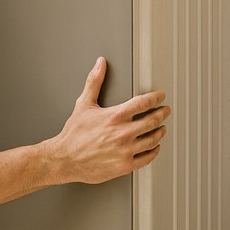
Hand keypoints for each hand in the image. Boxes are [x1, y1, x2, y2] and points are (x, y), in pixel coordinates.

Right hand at [47, 57, 169, 183]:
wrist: (65, 159)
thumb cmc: (73, 134)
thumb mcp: (83, 104)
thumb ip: (94, 82)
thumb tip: (100, 64)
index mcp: (115, 116)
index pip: (143, 103)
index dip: (156, 98)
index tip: (160, 96)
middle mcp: (123, 133)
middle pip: (153, 121)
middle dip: (162, 114)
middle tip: (165, 111)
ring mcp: (125, 150)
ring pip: (152, 140)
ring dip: (160, 132)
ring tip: (162, 128)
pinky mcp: (124, 165)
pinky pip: (147, 158)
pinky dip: (154, 151)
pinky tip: (154, 148)